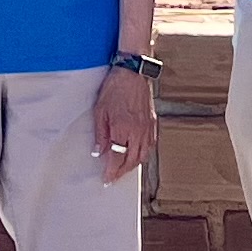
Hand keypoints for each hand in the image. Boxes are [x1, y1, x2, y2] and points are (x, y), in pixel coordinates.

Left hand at [92, 67, 157, 183]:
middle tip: (113, 177)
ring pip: (143, 155)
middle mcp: (138, 131)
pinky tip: (136, 153)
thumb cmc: (115, 88)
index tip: (107, 179)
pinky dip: (143, 153)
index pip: (118, 158)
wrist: (132, 72)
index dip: (112, 171)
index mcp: (123, 129)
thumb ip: (101, 134)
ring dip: (133, 165)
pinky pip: (150, 145)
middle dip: (122, 172)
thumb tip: (99, 151)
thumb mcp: (100, 111)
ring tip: (123, 168)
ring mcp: (147, 128)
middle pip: (132, 160)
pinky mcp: (152, 122)